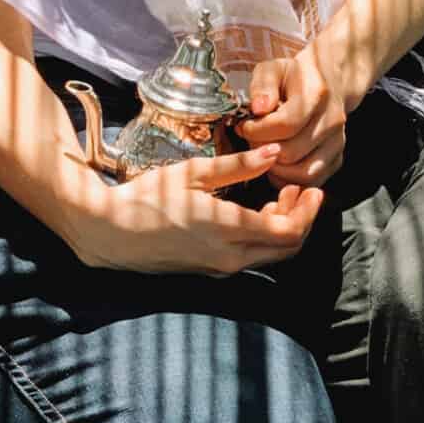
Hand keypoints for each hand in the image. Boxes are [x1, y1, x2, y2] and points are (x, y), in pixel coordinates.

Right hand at [82, 143, 324, 274]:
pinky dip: (264, 236)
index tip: (312, 187)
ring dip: (284, 228)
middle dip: (302, 219)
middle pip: (287, 248)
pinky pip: (252, 257)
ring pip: (271, 255)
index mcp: (228, 230)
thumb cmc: (149, 196)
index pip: (288, 230)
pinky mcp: (211, 270)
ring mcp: (221, 268)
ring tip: (280, 195)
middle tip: (301, 189)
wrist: (111, 232)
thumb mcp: (193, 172)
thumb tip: (274, 152)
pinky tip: (256, 210)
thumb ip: (237, 166)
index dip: (307, 211)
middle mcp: (230, 257)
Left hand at [235, 44, 346, 185]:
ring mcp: (337, 142)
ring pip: (302, 173)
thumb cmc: (294, 76)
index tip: (242, 125)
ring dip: (275, 169)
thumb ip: (262, 85)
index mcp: (317, 93)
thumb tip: (258, 108)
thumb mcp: (273, 69)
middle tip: (249, 140)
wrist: (330, 82)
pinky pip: (310, 181)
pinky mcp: (336, 159)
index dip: (257, 130)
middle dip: (262, 149)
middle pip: (291, 152)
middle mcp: (332, 120)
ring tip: (261, 152)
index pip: (285, 124)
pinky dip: (289, 179)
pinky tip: (275, 164)